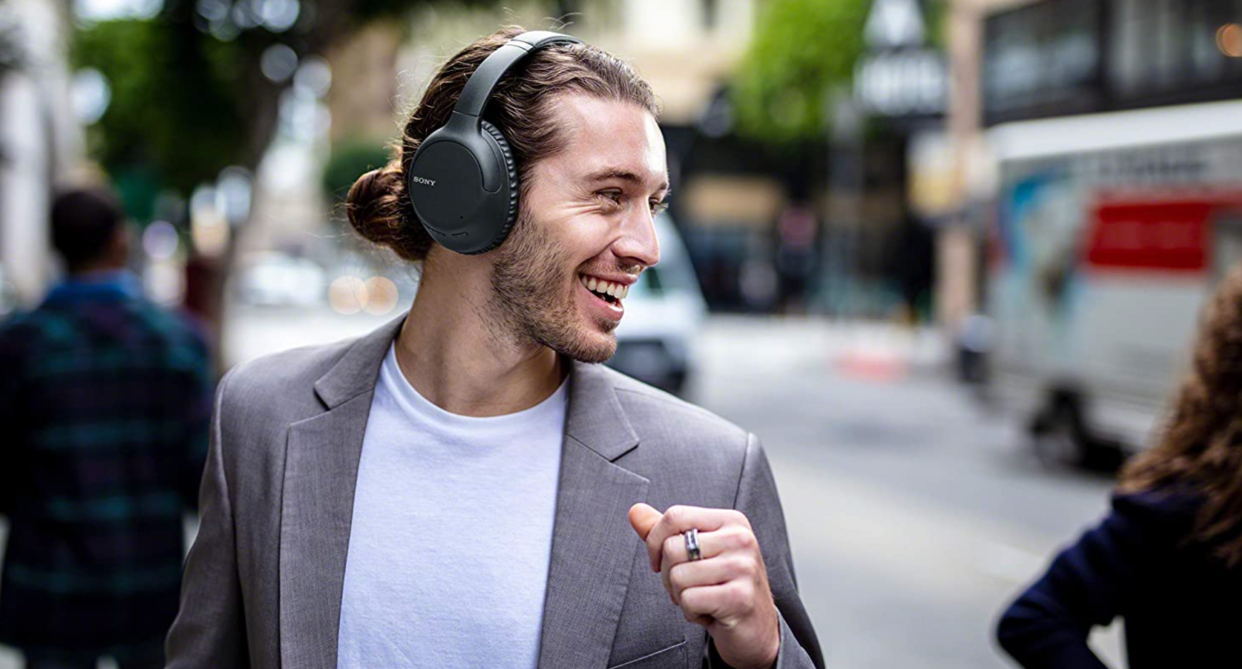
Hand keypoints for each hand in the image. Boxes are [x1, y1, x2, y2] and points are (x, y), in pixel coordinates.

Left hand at [628, 503, 779, 668]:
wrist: (756, 628)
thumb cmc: (723, 587)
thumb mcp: (696, 553)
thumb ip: (667, 531)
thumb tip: (635, 511)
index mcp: (731, 521)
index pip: (675, 516)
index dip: (655, 541)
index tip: (660, 562)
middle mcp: (741, 539)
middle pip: (672, 548)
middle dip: (669, 575)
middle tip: (690, 586)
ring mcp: (743, 567)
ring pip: (678, 576)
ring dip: (681, 596)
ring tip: (703, 599)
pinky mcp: (740, 597)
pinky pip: (689, 600)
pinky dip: (691, 612)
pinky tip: (709, 612)